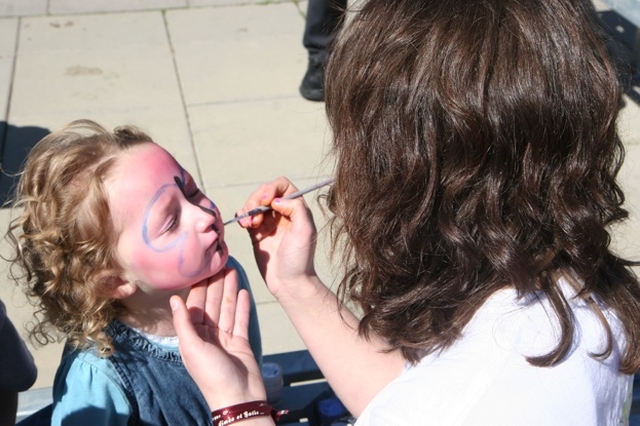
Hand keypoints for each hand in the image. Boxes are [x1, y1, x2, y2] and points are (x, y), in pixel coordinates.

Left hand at [170, 268, 265, 409]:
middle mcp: (208, 335)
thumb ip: (183, 323)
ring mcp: (225, 339)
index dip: (200, 287)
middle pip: (213, 304)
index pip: (196, 306)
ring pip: (227, 309)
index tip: (203, 267)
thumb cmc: (211, 376)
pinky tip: (244, 292)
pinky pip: (241, 320)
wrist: (238, 397)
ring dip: (230, 290)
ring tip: (233, 270)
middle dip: (216, 284)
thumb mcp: (192, 348)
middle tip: (221, 262)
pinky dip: (242, 306)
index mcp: (193, 336)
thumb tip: (174, 299)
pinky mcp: (241, 342)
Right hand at [235, 177, 318, 298]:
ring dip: (248, 209)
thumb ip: (296, 208)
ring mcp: (269, 222)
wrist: (289, 282)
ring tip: (249, 225)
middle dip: (256, 200)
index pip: (283, 186)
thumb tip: (276, 201)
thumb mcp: (306, 230)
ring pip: (253, 203)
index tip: (266, 202)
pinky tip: (244, 225)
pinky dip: (242, 216)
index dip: (272, 188)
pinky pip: (246, 216)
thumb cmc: (300, 258)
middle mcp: (283, 213)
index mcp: (297, 209)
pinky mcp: (257, 233)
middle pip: (265, 192)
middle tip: (254, 216)